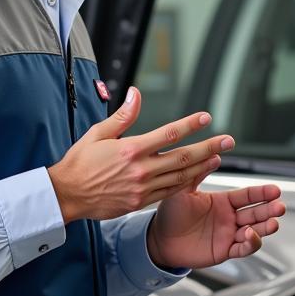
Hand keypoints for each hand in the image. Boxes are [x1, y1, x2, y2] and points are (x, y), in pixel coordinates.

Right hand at [47, 87, 232, 223]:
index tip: (206, 118)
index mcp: (130, 149)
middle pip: (183, 157)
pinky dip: (187, 183)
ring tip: (219, 157)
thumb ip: (123, 115)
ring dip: (203, 166)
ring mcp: (143, 188)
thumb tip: (136, 93)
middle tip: (228, 141)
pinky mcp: (141, 202)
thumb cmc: (79, 163)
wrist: (66, 195)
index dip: (190, 125)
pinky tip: (198, 175)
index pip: (168, 134)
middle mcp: (140, 169)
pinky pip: (170, 192)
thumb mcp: (98, 133)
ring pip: (181, 176)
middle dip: (209, 147)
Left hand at [148, 183, 285, 268]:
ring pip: (255, 231)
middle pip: (256, 213)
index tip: (275, 190)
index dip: (262, 193)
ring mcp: (229, 234)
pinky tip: (252, 236)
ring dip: (266, 227)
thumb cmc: (169, 214)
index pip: (248, 196)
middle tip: (280, 206)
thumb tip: (214, 155)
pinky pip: (243, 249)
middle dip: (270, 210)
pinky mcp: (224, 251)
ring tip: (273, 222)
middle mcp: (229, 217)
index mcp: (223, 201)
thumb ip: (197, 172)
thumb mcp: (183, 189)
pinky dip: (251, 243)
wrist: (159, 239)